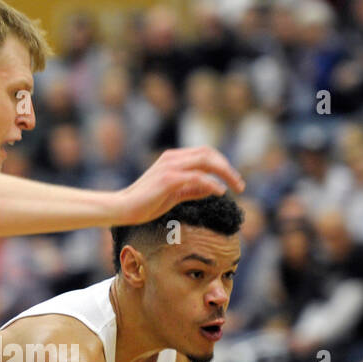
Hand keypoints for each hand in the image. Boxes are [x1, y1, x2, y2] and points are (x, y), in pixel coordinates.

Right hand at [117, 148, 244, 226]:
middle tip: (240, 185)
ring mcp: (170, 167)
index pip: (205, 153)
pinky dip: (211, 184)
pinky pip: (196, 177)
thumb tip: (212, 188)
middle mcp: (173, 158)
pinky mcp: (168, 179)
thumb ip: (192, 190)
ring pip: (206, 161)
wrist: (122, 208)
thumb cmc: (145, 204)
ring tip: (236, 187)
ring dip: (225, 174)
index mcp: (173, 158)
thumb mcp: (173, 195)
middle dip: (228, 168)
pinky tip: (220, 192)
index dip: (222, 164)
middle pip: (209, 154)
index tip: (233, 180)